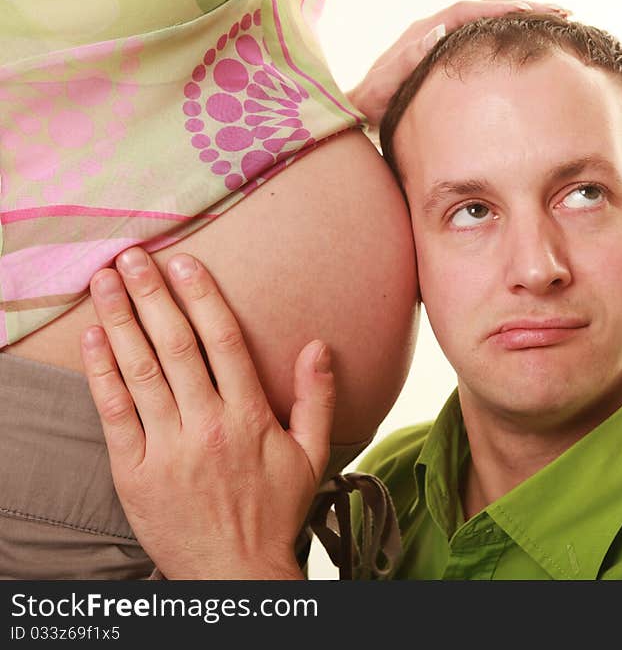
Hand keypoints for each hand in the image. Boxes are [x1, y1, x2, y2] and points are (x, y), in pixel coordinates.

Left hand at [81, 248, 333, 578]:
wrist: (234, 573)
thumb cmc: (274, 511)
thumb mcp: (312, 455)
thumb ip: (318, 397)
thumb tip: (319, 345)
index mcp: (250, 418)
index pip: (222, 342)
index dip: (201, 297)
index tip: (183, 262)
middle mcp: (207, 426)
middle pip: (175, 346)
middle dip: (151, 295)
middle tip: (132, 256)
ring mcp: (167, 449)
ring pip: (140, 372)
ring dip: (120, 322)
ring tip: (104, 282)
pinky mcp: (134, 471)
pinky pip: (115, 414)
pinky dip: (102, 373)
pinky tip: (93, 339)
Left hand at [347, 0, 570, 131]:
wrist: (358, 112)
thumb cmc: (371, 104)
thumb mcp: (385, 85)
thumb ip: (408, 60)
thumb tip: (439, 31)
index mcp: (426, 32)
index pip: (473, 12)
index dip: (505, 10)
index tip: (536, 14)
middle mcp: (436, 30)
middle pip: (489, 11)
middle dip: (527, 11)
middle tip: (564, 15)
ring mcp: (443, 42)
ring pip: (490, 26)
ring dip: (523, 24)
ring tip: (559, 27)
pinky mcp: (449, 57)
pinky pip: (485, 43)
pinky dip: (509, 42)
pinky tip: (532, 51)